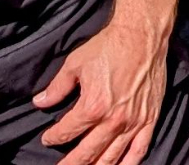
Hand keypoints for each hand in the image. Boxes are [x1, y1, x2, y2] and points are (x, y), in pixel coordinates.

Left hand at [34, 15, 170, 164]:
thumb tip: (39, 102)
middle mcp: (113, 120)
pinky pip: (139, 151)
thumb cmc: (108, 47)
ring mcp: (133, 123)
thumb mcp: (75, 63)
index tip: (47, 139)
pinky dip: (128, 164)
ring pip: (111, 157)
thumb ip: (57, 87)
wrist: (141, 37)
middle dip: (71, 163)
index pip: (67, 131)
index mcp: (93, 106)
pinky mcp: (149, 120)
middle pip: (87, 152)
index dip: (53, 137)